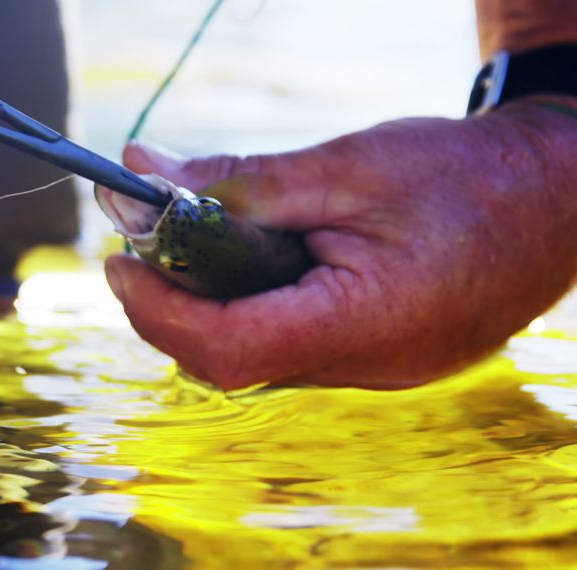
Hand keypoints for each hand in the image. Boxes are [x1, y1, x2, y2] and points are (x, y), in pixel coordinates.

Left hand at [106, 100, 576, 389]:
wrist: (560, 197)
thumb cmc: (466, 175)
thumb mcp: (346, 165)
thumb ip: (240, 182)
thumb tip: (144, 174)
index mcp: (365, 324)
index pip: (227, 347)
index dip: (158, 309)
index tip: (120, 260)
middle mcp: (366, 366)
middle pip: (230, 360)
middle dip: (172, 303)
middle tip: (149, 241)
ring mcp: (374, 369)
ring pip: (256, 356)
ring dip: (211, 301)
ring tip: (202, 235)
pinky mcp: (375, 356)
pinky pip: (290, 345)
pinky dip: (253, 303)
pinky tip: (255, 254)